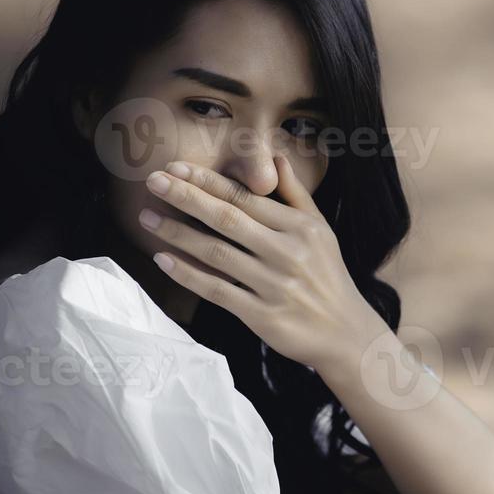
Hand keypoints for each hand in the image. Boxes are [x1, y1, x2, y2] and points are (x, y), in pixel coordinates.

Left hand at [141, 157, 384, 368]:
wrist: (347, 334)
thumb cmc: (329, 277)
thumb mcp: (321, 231)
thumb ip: (296, 194)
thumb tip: (277, 159)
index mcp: (299, 227)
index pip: (245, 197)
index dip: (208, 181)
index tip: (176, 167)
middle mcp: (287, 252)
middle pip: (227, 219)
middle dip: (186, 197)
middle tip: (152, 181)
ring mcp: (274, 284)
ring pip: (216, 253)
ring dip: (177, 234)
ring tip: (147, 218)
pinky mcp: (263, 315)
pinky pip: (217, 290)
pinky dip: (187, 275)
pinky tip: (163, 260)